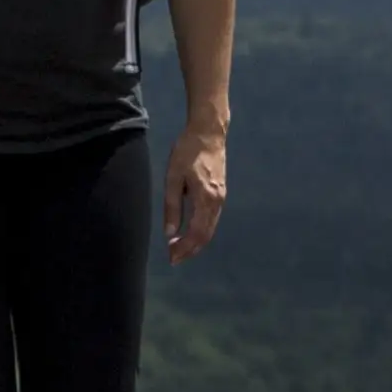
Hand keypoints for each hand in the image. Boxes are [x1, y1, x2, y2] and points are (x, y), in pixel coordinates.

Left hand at [164, 130, 229, 263]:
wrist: (209, 132)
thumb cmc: (187, 152)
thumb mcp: (173, 178)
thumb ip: (172, 207)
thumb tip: (170, 233)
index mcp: (205, 199)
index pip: (196, 233)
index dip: (184, 248)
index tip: (171, 257)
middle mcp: (217, 202)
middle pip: (206, 235)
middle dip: (190, 250)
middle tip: (174, 258)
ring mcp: (221, 198)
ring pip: (210, 228)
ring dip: (195, 242)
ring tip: (179, 249)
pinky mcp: (220, 193)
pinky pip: (212, 219)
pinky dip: (201, 231)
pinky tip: (190, 232)